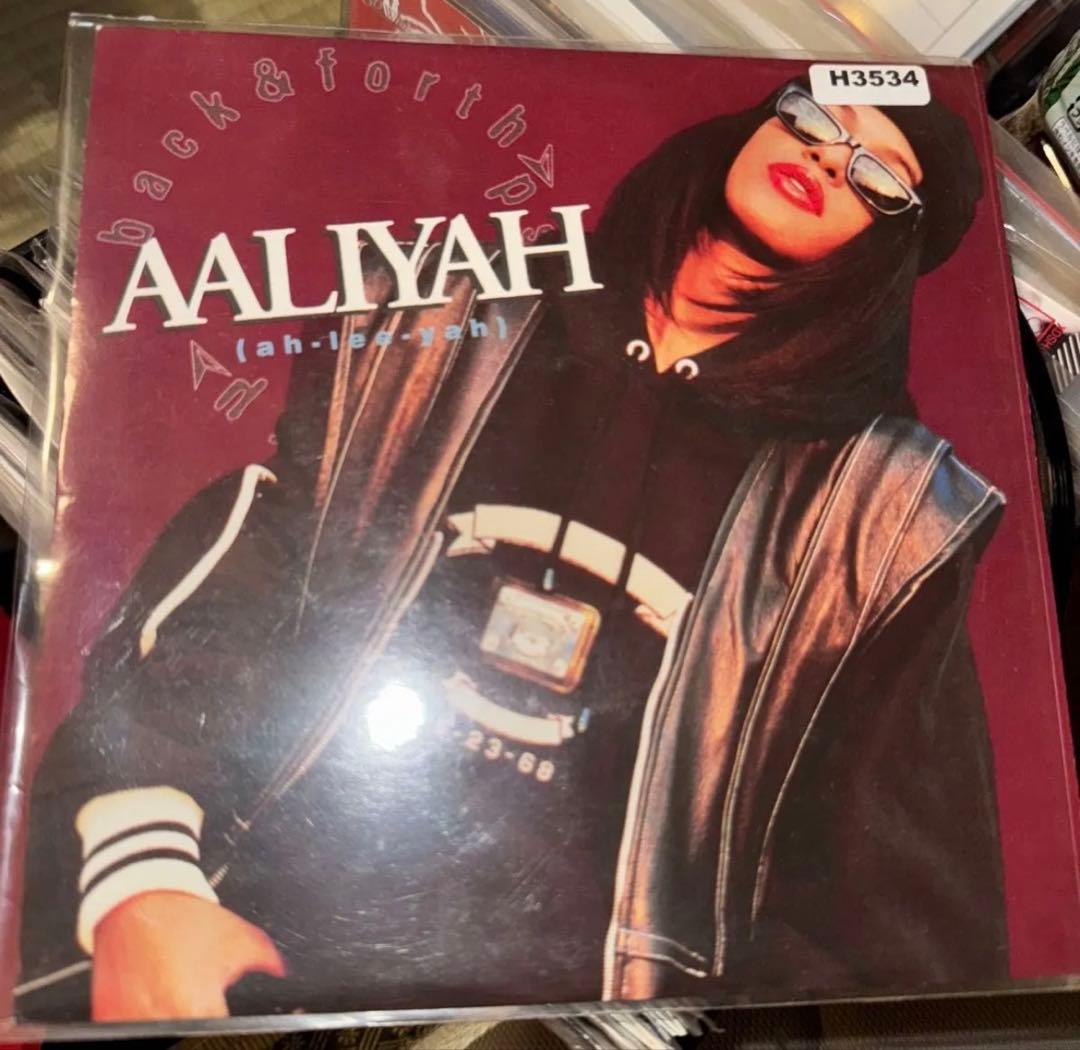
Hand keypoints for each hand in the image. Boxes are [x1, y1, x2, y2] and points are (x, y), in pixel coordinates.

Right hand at [91, 890, 285, 1020]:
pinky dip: (144, 1020)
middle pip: (187, 1036)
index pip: (220, 1034)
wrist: (137, 896)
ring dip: (171, 1019)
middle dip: (199, 1022)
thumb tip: (281, 971)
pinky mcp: (107, 1016)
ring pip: (158, 1033)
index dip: (227, 1029)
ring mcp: (131, 1020)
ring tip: (177, 999)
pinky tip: (154, 1001)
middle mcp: (163, 1017)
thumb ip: (266, 959)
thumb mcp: (237, 935)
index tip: (224, 1017)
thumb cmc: (183, 916)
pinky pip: (130, 1029)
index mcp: (198, 1005)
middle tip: (200, 1004)